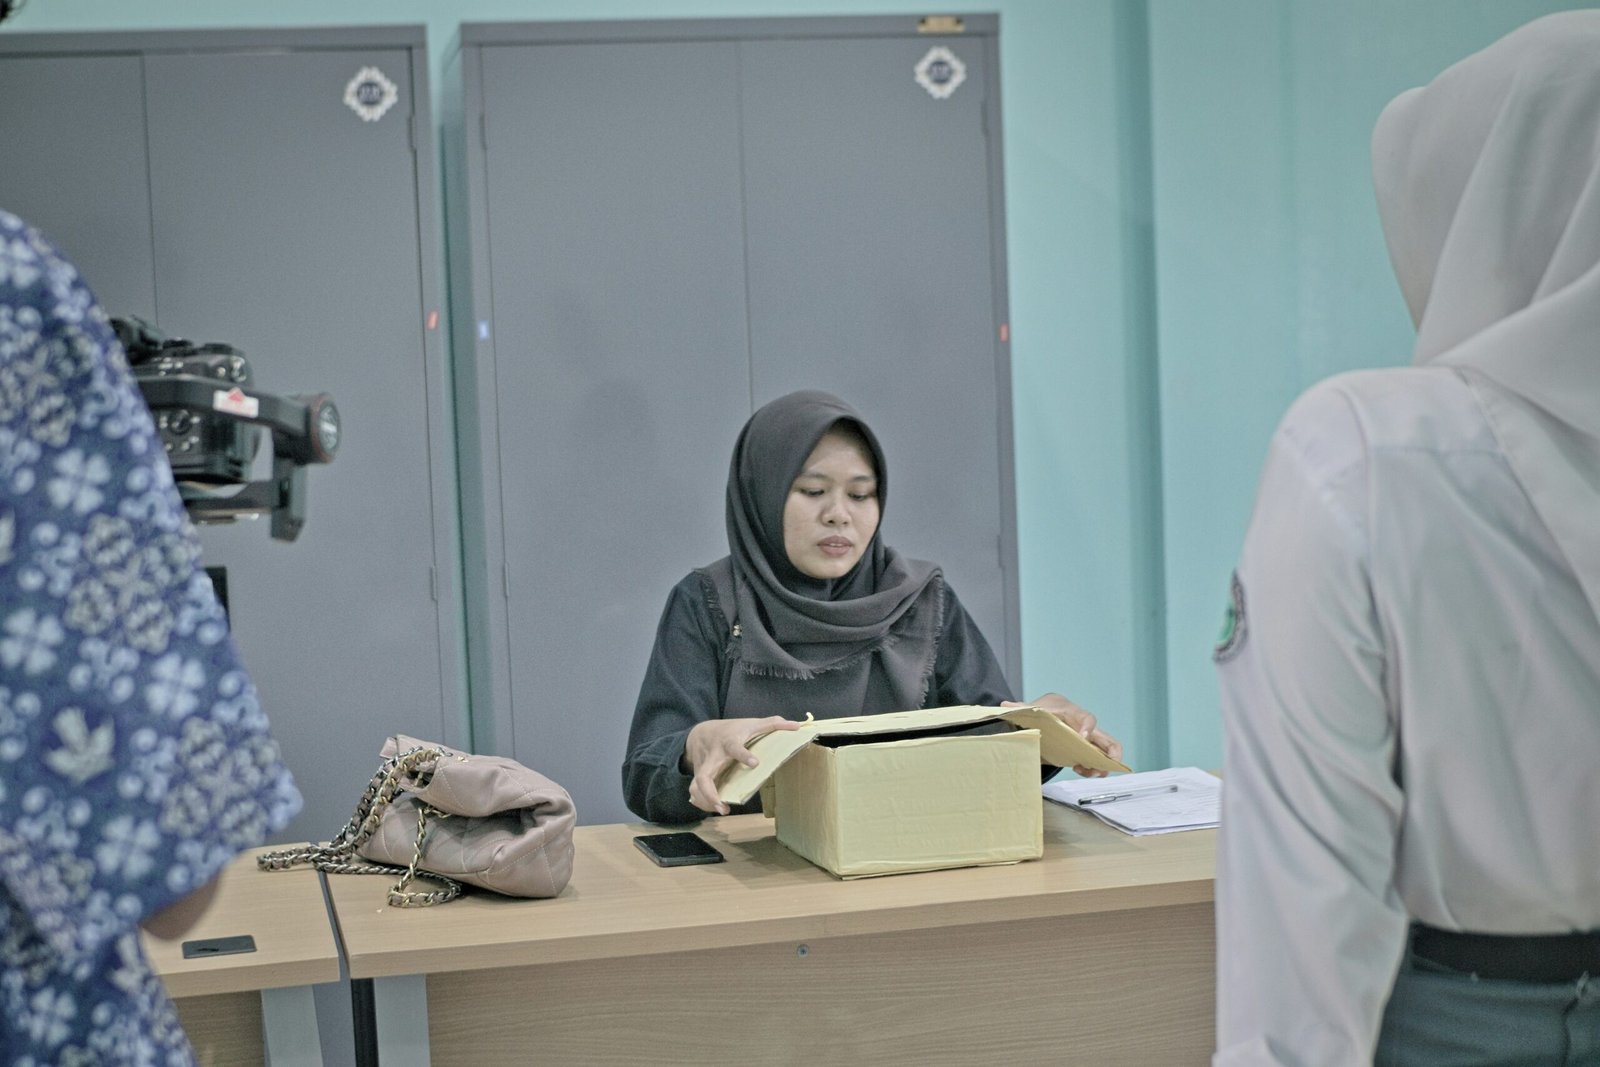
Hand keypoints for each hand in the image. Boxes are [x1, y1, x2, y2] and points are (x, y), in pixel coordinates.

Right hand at [685, 716, 802, 814]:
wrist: (702, 732)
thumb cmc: (732, 729)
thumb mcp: (751, 723)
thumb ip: (773, 725)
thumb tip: (797, 726)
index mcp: (728, 742)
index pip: (734, 747)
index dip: (744, 755)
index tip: (755, 763)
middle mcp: (713, 758)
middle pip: (703, 776)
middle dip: (709, 792)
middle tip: (722, 805)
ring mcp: (704, 769)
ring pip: (696, 788)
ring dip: (706, 801)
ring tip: (722, 809)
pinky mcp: (700, 778)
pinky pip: (696, 793)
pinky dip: (703, 803)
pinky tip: (717, 808)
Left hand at [1003, 693, 1123, 777]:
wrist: (1048, 712)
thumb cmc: (1043, 709)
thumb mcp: (1032, 708)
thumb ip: (1020, 708)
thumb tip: (1004, 705)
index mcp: (1073, 714)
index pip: (1087, 718)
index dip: (1088, 728)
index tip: (1082, 738)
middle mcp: (1084, 727)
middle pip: (1107, 739)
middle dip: (1111, 754)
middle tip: (1107, 767)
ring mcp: (1087, 740)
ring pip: (1105, 752)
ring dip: (1101, 765)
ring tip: (1089, 773)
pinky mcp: (1083, 750)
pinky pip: (1095, 760)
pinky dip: (1091, 768)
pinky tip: (1080, 770)